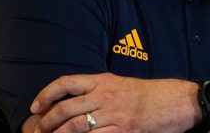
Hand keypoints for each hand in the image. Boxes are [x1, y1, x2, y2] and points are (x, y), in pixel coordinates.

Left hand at [26, 73, 199, 132]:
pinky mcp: (123, 130)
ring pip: (75, 126)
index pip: (66, 83)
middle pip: (66, 108)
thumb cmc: (145, 94)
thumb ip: (95, 90)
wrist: (173, 101)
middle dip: (46, 122)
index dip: (47, 94)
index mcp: (102, 81)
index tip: (35, 106)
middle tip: (37, 131)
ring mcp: (114, 114)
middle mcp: (105, 95)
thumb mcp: (118, 83)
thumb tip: (69, 102)